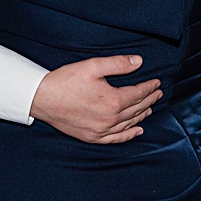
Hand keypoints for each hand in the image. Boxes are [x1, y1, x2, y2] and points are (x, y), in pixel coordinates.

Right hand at [29, 55, 161, 144]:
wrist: (42, 98)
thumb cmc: (66, 80)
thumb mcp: (92, 66)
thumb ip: (118, 64)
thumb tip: (139, 62)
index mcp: (112, 100)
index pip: (138, 93)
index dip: (149, 87)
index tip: (157, 82)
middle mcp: (110, 118)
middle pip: (136, 109)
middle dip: (149, 99)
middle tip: (158, 93)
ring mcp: (101, 130)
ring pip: (129, 124)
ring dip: (142, 115)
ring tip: (150, 107)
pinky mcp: (93, 136)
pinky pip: (116, 138)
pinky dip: (129, 135)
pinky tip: (137, 131)